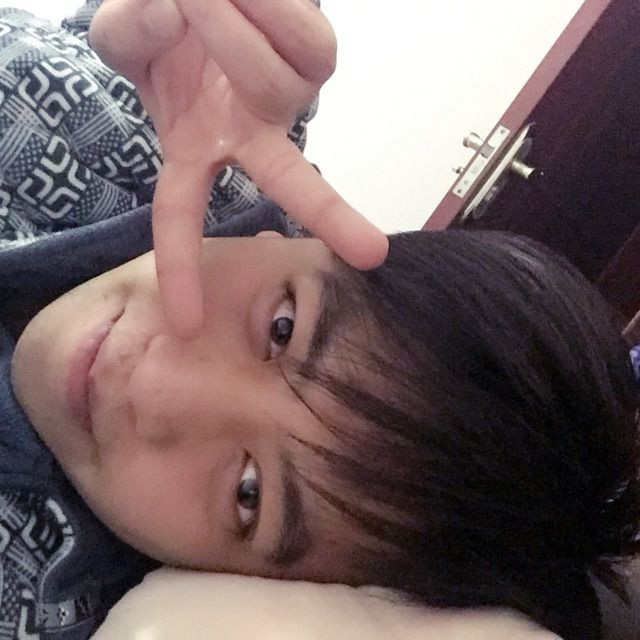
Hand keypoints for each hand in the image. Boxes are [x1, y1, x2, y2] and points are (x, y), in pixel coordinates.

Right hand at [88, 0, 388, 337]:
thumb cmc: (167, 26)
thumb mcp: (127, 37)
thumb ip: (128, 35)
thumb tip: (169, 16)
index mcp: (200, 147)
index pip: (182, 213)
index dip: (181, 268)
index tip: (187, 325)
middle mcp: (252, 132)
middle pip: (289, 178)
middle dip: (328, 213)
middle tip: (372, 255)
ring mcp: (288, 97)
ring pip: (273, 85)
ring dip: (226, 32)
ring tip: (197, 0)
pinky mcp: (315, 53)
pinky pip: (297, 35)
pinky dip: (261, 8)